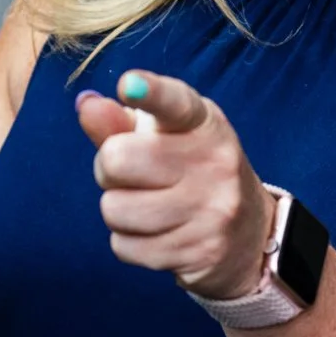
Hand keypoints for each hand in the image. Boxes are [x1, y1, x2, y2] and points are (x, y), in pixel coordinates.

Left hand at [77, 69, 276, 299]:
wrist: (248, 235)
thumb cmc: (192, 173)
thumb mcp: (166, 138)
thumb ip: (122, 123)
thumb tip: (87, 106)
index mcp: (204, 123)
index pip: (175, 103)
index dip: (150, 92)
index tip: (129, 84)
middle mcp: (214, 163)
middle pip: (117, 160)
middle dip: (108, 169)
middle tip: (130, 174)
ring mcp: (211, 211)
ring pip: (114, 209)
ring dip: (117, 209)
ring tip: (146, 204)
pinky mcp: (199, 252)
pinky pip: (124, 247)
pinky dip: (129, 242)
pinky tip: (157, 233)